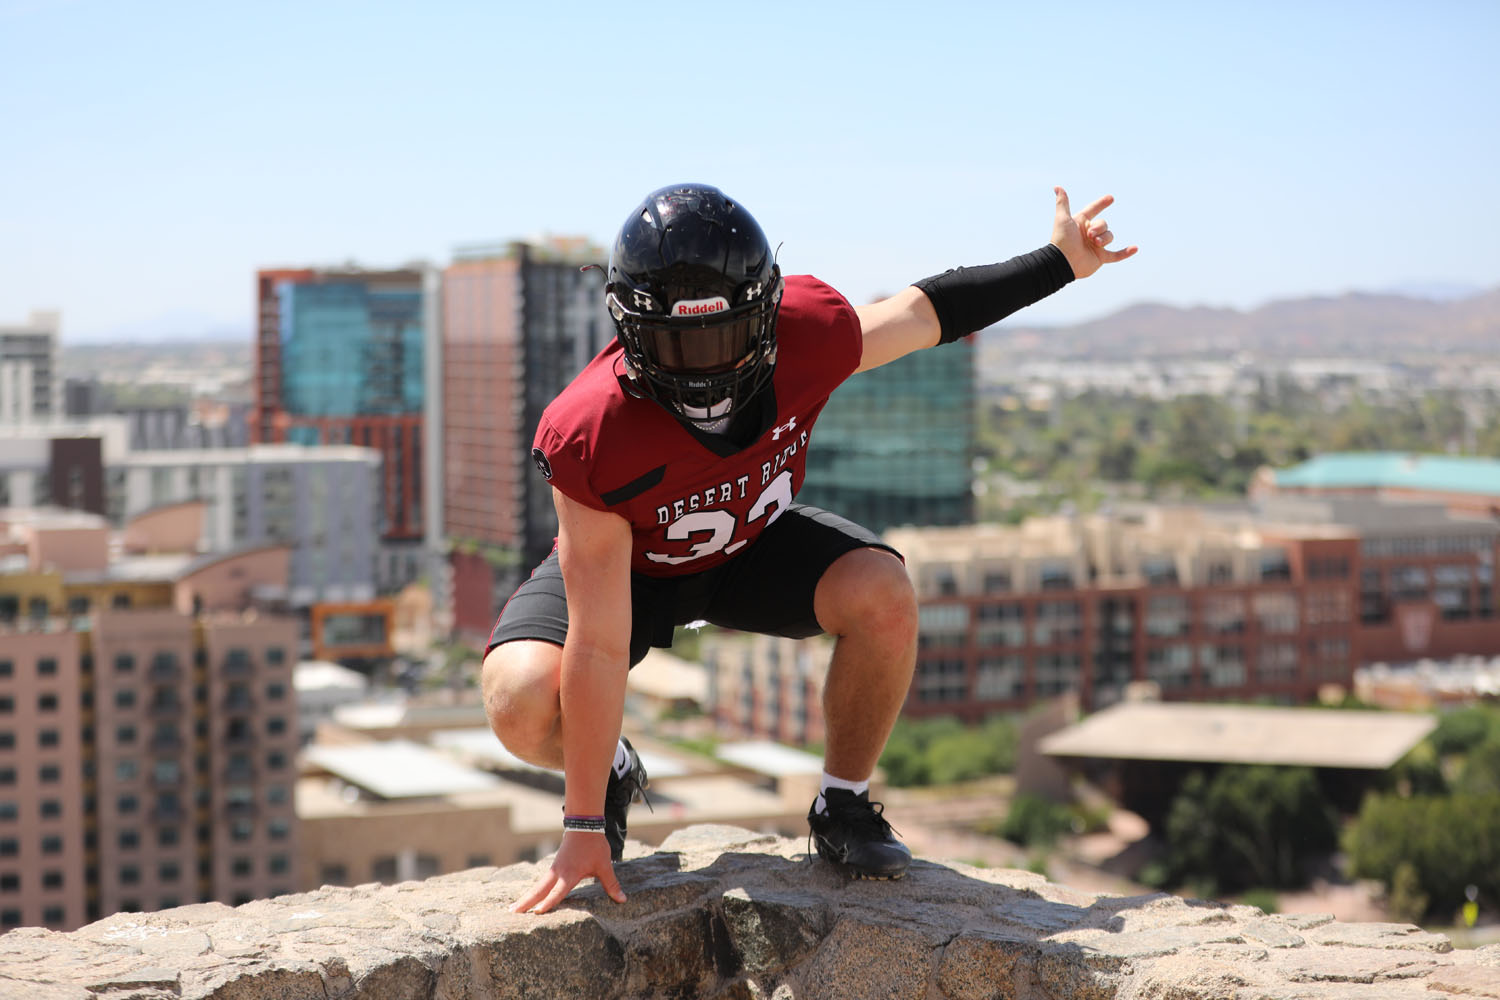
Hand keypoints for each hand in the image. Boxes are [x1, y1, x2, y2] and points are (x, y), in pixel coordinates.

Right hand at [510, 831, 625, 913]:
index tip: (536, 913)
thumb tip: (622, 900)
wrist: (584, 825)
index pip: (557, 892)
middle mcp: (558, 873)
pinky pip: (541, 882)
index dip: (548, 903)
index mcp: (570, 874)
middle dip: (526, 902)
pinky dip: (533, 890)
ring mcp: (554, 869)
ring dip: (526, 896)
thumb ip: (611, 884)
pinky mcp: (554, 867)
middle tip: (511, 912)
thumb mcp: (604, 865)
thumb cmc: (594, 846)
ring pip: (537, 886)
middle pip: (539, 890)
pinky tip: (528, 897)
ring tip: (513, 908)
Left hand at [1050, 187, 1137, 279]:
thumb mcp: (1062, 218)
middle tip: (1089, 235)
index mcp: (1081, 223)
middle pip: (1103, 224)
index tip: (1110, 198)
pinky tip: (1135, 248)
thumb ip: (1062, 203)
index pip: (1093, 210)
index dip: (1101, 204)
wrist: (1063, 262)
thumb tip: (1057, 187)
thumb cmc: (1061, 239)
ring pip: (1109, 236)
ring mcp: (1096, 246)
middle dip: (1099, 228)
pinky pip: (1116, 255)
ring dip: (1104, 238)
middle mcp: (1089, 234)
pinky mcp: (1100, 258)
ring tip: (1095, 243)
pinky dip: (1125, 253)